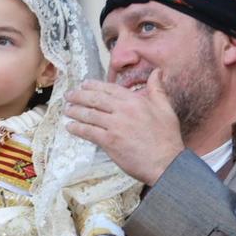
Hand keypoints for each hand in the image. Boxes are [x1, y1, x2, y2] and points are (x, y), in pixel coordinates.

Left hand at [65, 74, 184, 184]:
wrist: (166, 163)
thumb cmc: (168, 138)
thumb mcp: (166, 108)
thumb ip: (158, 88)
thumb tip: (157, 71)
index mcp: (135, 101)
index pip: (109, 89)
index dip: (93, 86)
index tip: (84, 85)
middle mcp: (123, 110)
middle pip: (95, 99)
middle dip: (79, 96)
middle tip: (69, 96)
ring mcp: (115, 126)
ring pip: (89, 115)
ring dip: (75, 111)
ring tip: (67, 109)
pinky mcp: (109, 142)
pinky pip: (88, 132)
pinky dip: (77, 128)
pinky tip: (70, 127)